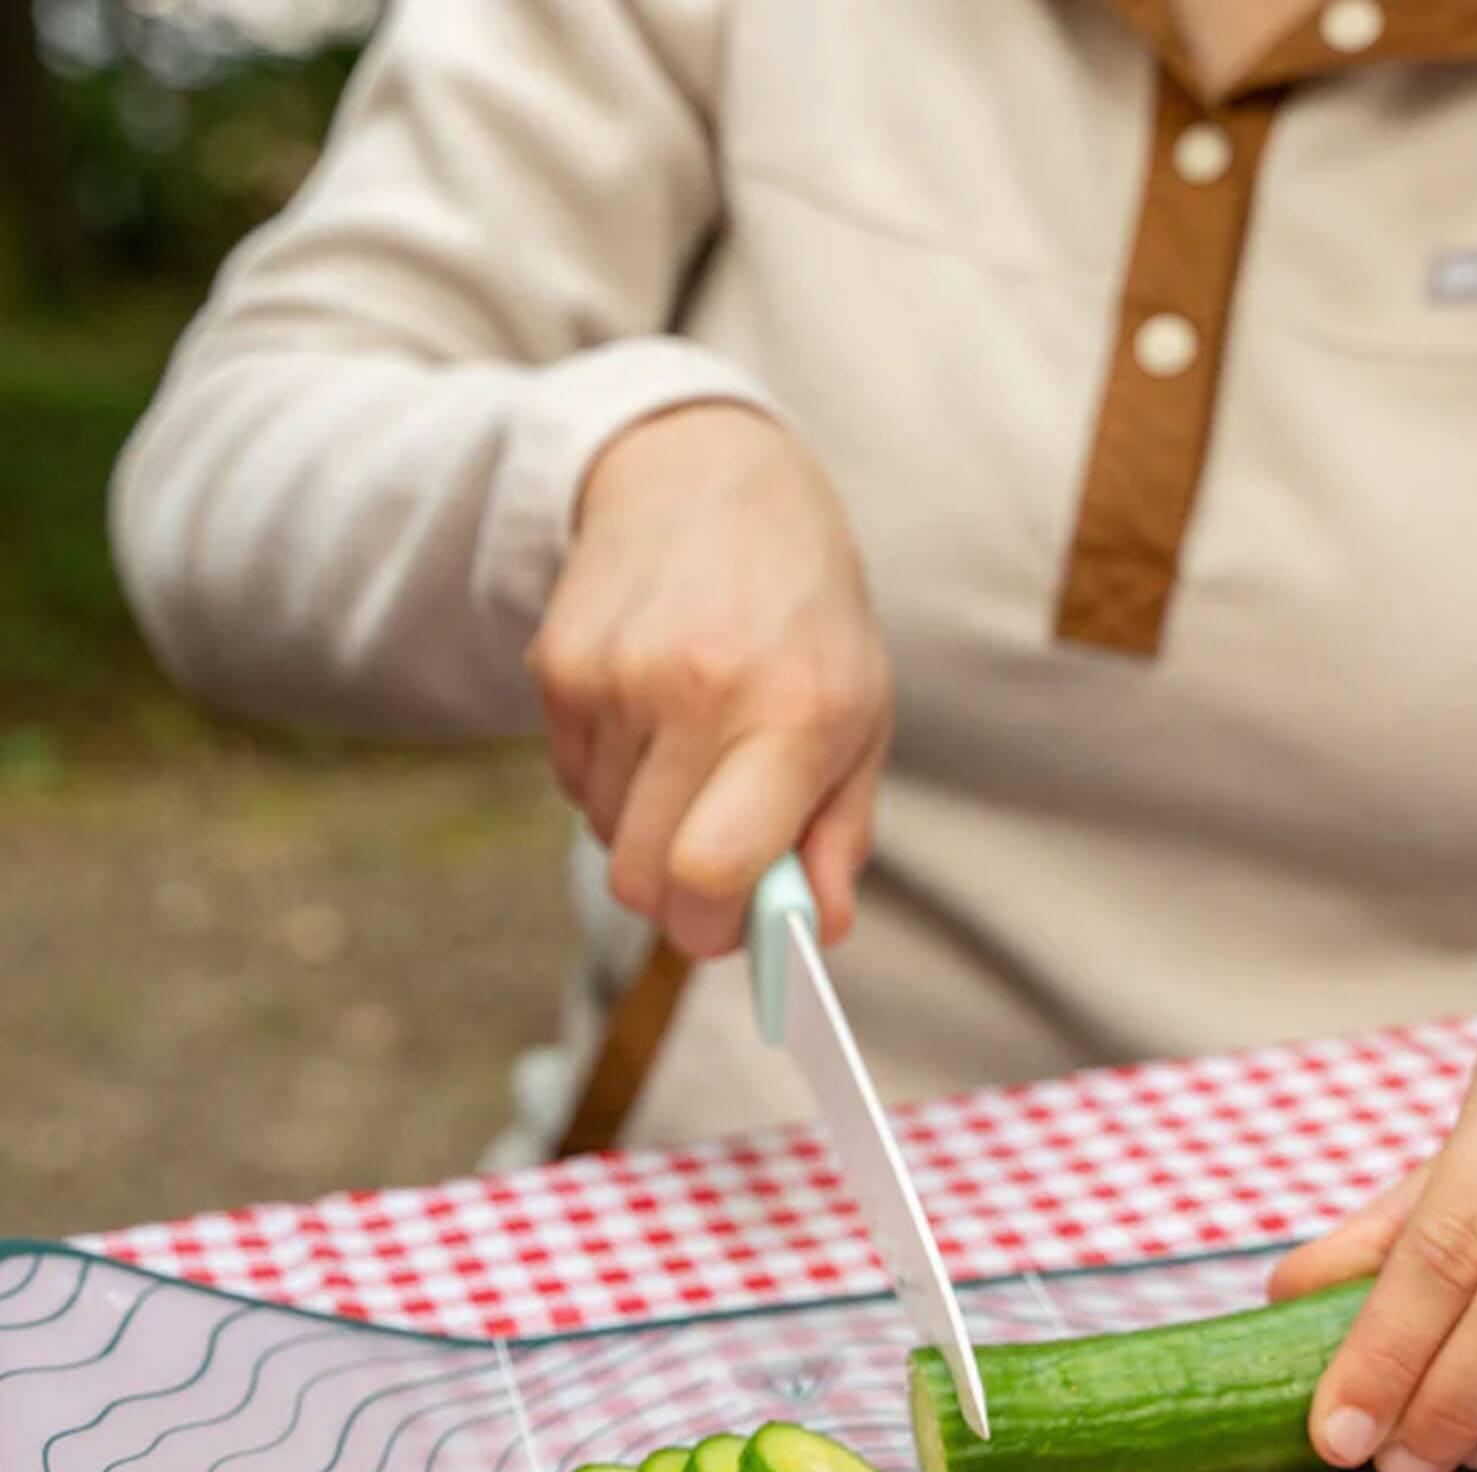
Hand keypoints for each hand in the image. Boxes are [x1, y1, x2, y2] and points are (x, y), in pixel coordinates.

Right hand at [529, 403, 890, 956]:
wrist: (708, 477)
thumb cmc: (803, 617)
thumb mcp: (860, 715)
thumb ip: (840, 833)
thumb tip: (819, 929)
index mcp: (792, 713)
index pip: (711, 868)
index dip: (711, 927)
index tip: (728, 929)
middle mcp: (697, 691)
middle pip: (641, 875)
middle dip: (675, 897)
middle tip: (711, 866)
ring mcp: (615, 676)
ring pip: (603, 834)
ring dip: (644, 824)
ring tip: (691, 752)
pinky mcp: (556, 665)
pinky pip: (572, 783)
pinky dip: (609, 779)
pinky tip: (650, 717)